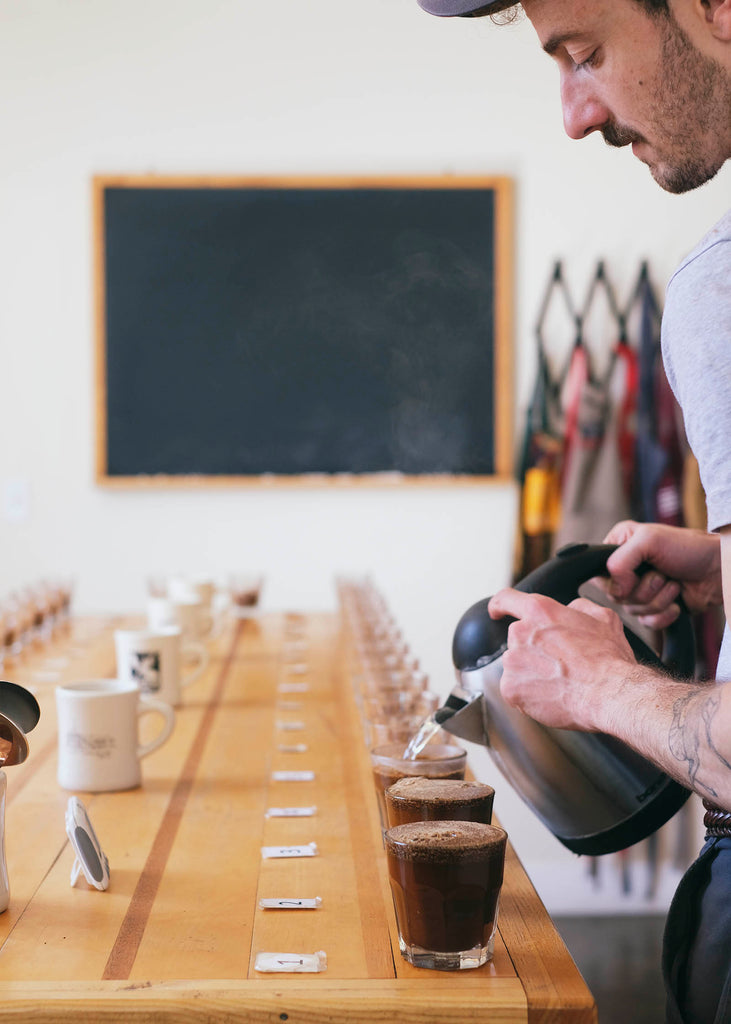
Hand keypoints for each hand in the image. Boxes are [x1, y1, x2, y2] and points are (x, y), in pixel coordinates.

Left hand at [487, 589, 640, 732]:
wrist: (608, 694)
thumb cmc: (609, 659)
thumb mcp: (603, 617)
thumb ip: (579, 607)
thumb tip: (570, 608)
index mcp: (540, 611)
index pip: (507, 599)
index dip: (500, 605)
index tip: (496, 611)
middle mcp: (521, 632)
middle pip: (518, 639)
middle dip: (534, 649)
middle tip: (559, 664)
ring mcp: (513, 661)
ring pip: (516, 665)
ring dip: (531, 672)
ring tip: (559, 682)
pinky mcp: (510, 688)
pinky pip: (515, 689)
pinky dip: (528, 694)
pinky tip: (551, 696)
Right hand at [602, 521, 721, 628]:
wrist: (717, 569)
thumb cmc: (688, 548)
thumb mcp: (648, 540)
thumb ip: (619, 561)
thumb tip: (614, 589)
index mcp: (619, 547)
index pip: (599, 573)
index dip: (616, 580)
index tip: (634, 574)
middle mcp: (627, 569)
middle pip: (616, 596)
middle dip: (643, 589)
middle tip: (661, 574)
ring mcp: (641, 589)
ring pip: (633, 611)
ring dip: (658, 599)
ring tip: (673, 583)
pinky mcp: (655, 608)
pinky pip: (648, 623)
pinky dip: (665, 615)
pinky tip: (677, 601)